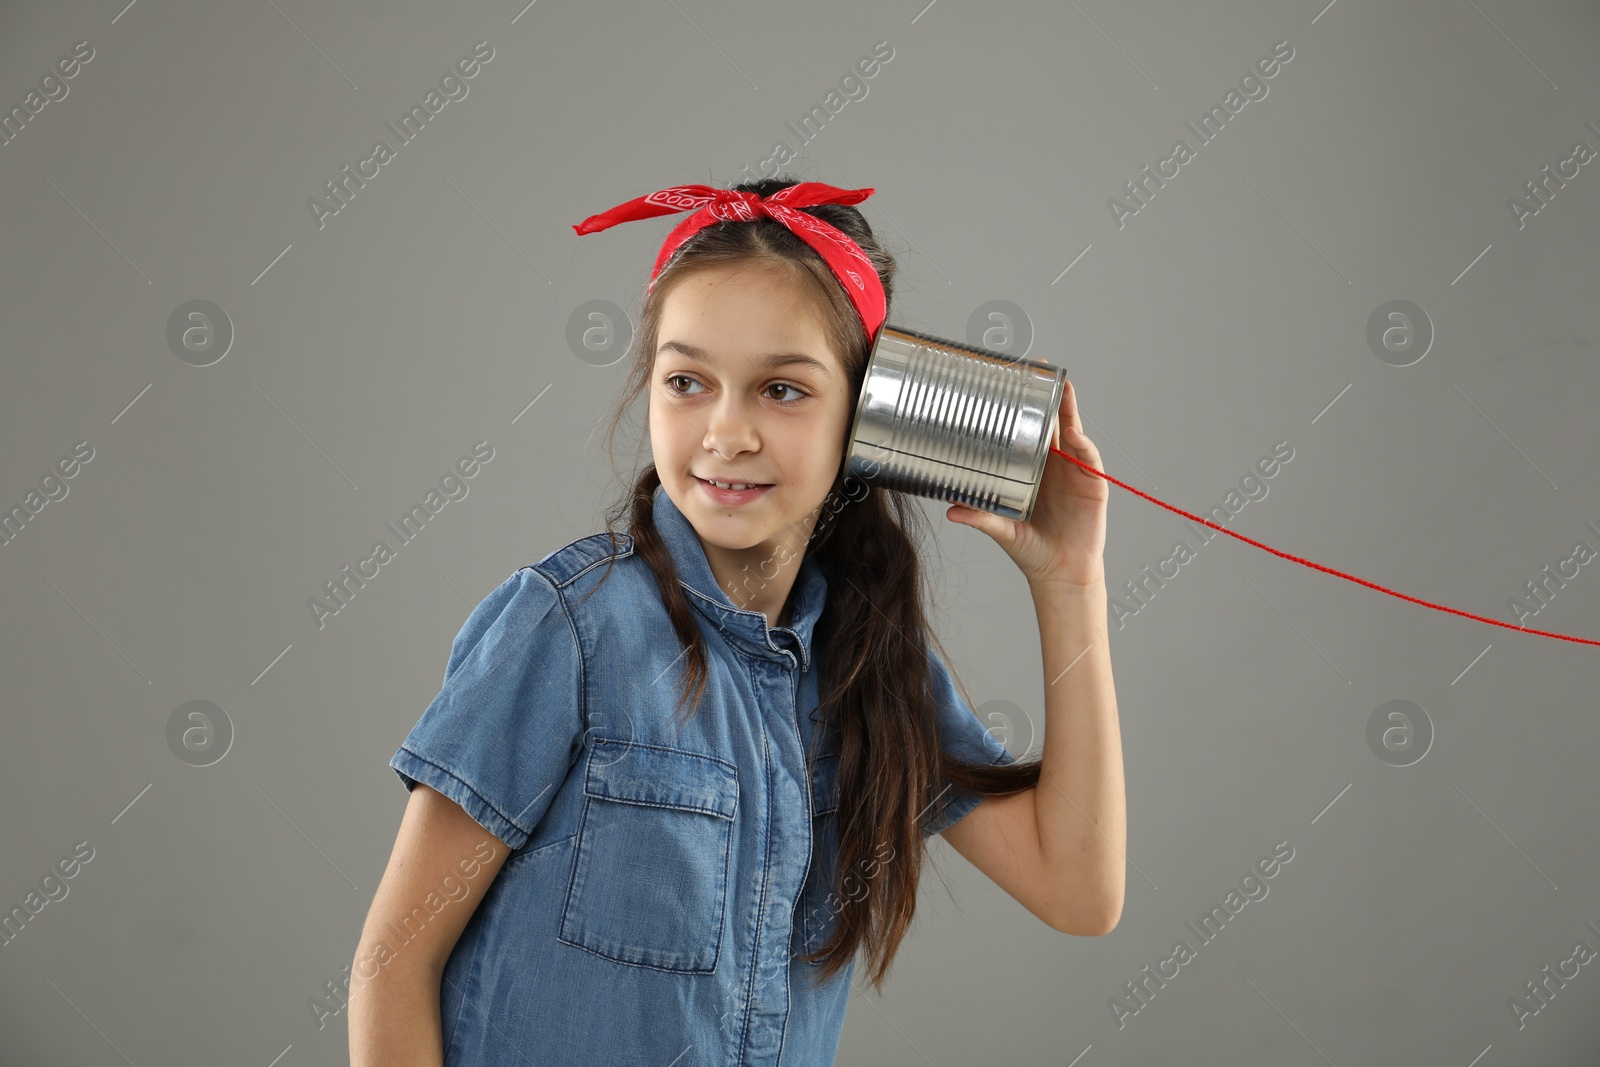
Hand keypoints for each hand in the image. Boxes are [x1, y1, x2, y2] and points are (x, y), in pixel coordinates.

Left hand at [945, 378, 1108, 586]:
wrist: (1061, 574)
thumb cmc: (1031, 550)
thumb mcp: (1001, 529)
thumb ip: (980, 517)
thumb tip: (950, 510)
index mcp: (1030, 469)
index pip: (1025, 430)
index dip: (1021, 407)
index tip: (1011, 381)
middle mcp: (1053, 465)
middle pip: (1051, 421)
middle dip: (1047, 395)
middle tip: (1039, 367)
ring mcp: (1075, 471)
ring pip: (1072, 431)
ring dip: (1068, 408)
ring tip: (1061, 387)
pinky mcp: (1093, 483)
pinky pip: (1088, 457)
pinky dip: (1082, 442)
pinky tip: (1073, 431)